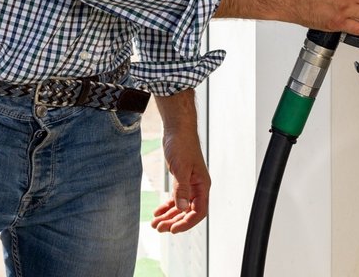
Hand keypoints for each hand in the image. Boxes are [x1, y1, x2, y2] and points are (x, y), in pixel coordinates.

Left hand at [151, 91, 209, 234]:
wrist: (177, 129)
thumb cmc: (182, 144)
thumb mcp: (181, 168)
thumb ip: (182, 189)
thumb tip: (183, 208)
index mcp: (202, 185)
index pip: (199, 212)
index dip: (187, 223)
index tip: (173, 229)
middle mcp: (198, 186)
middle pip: (189, 212)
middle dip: (174, 222)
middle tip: (159, 228)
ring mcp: (189, 184)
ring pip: (181, 206)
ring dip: (169, 216)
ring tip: (156, 223)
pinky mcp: (181, 180)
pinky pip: (176, 198)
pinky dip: (168, 206)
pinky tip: (158, 211)